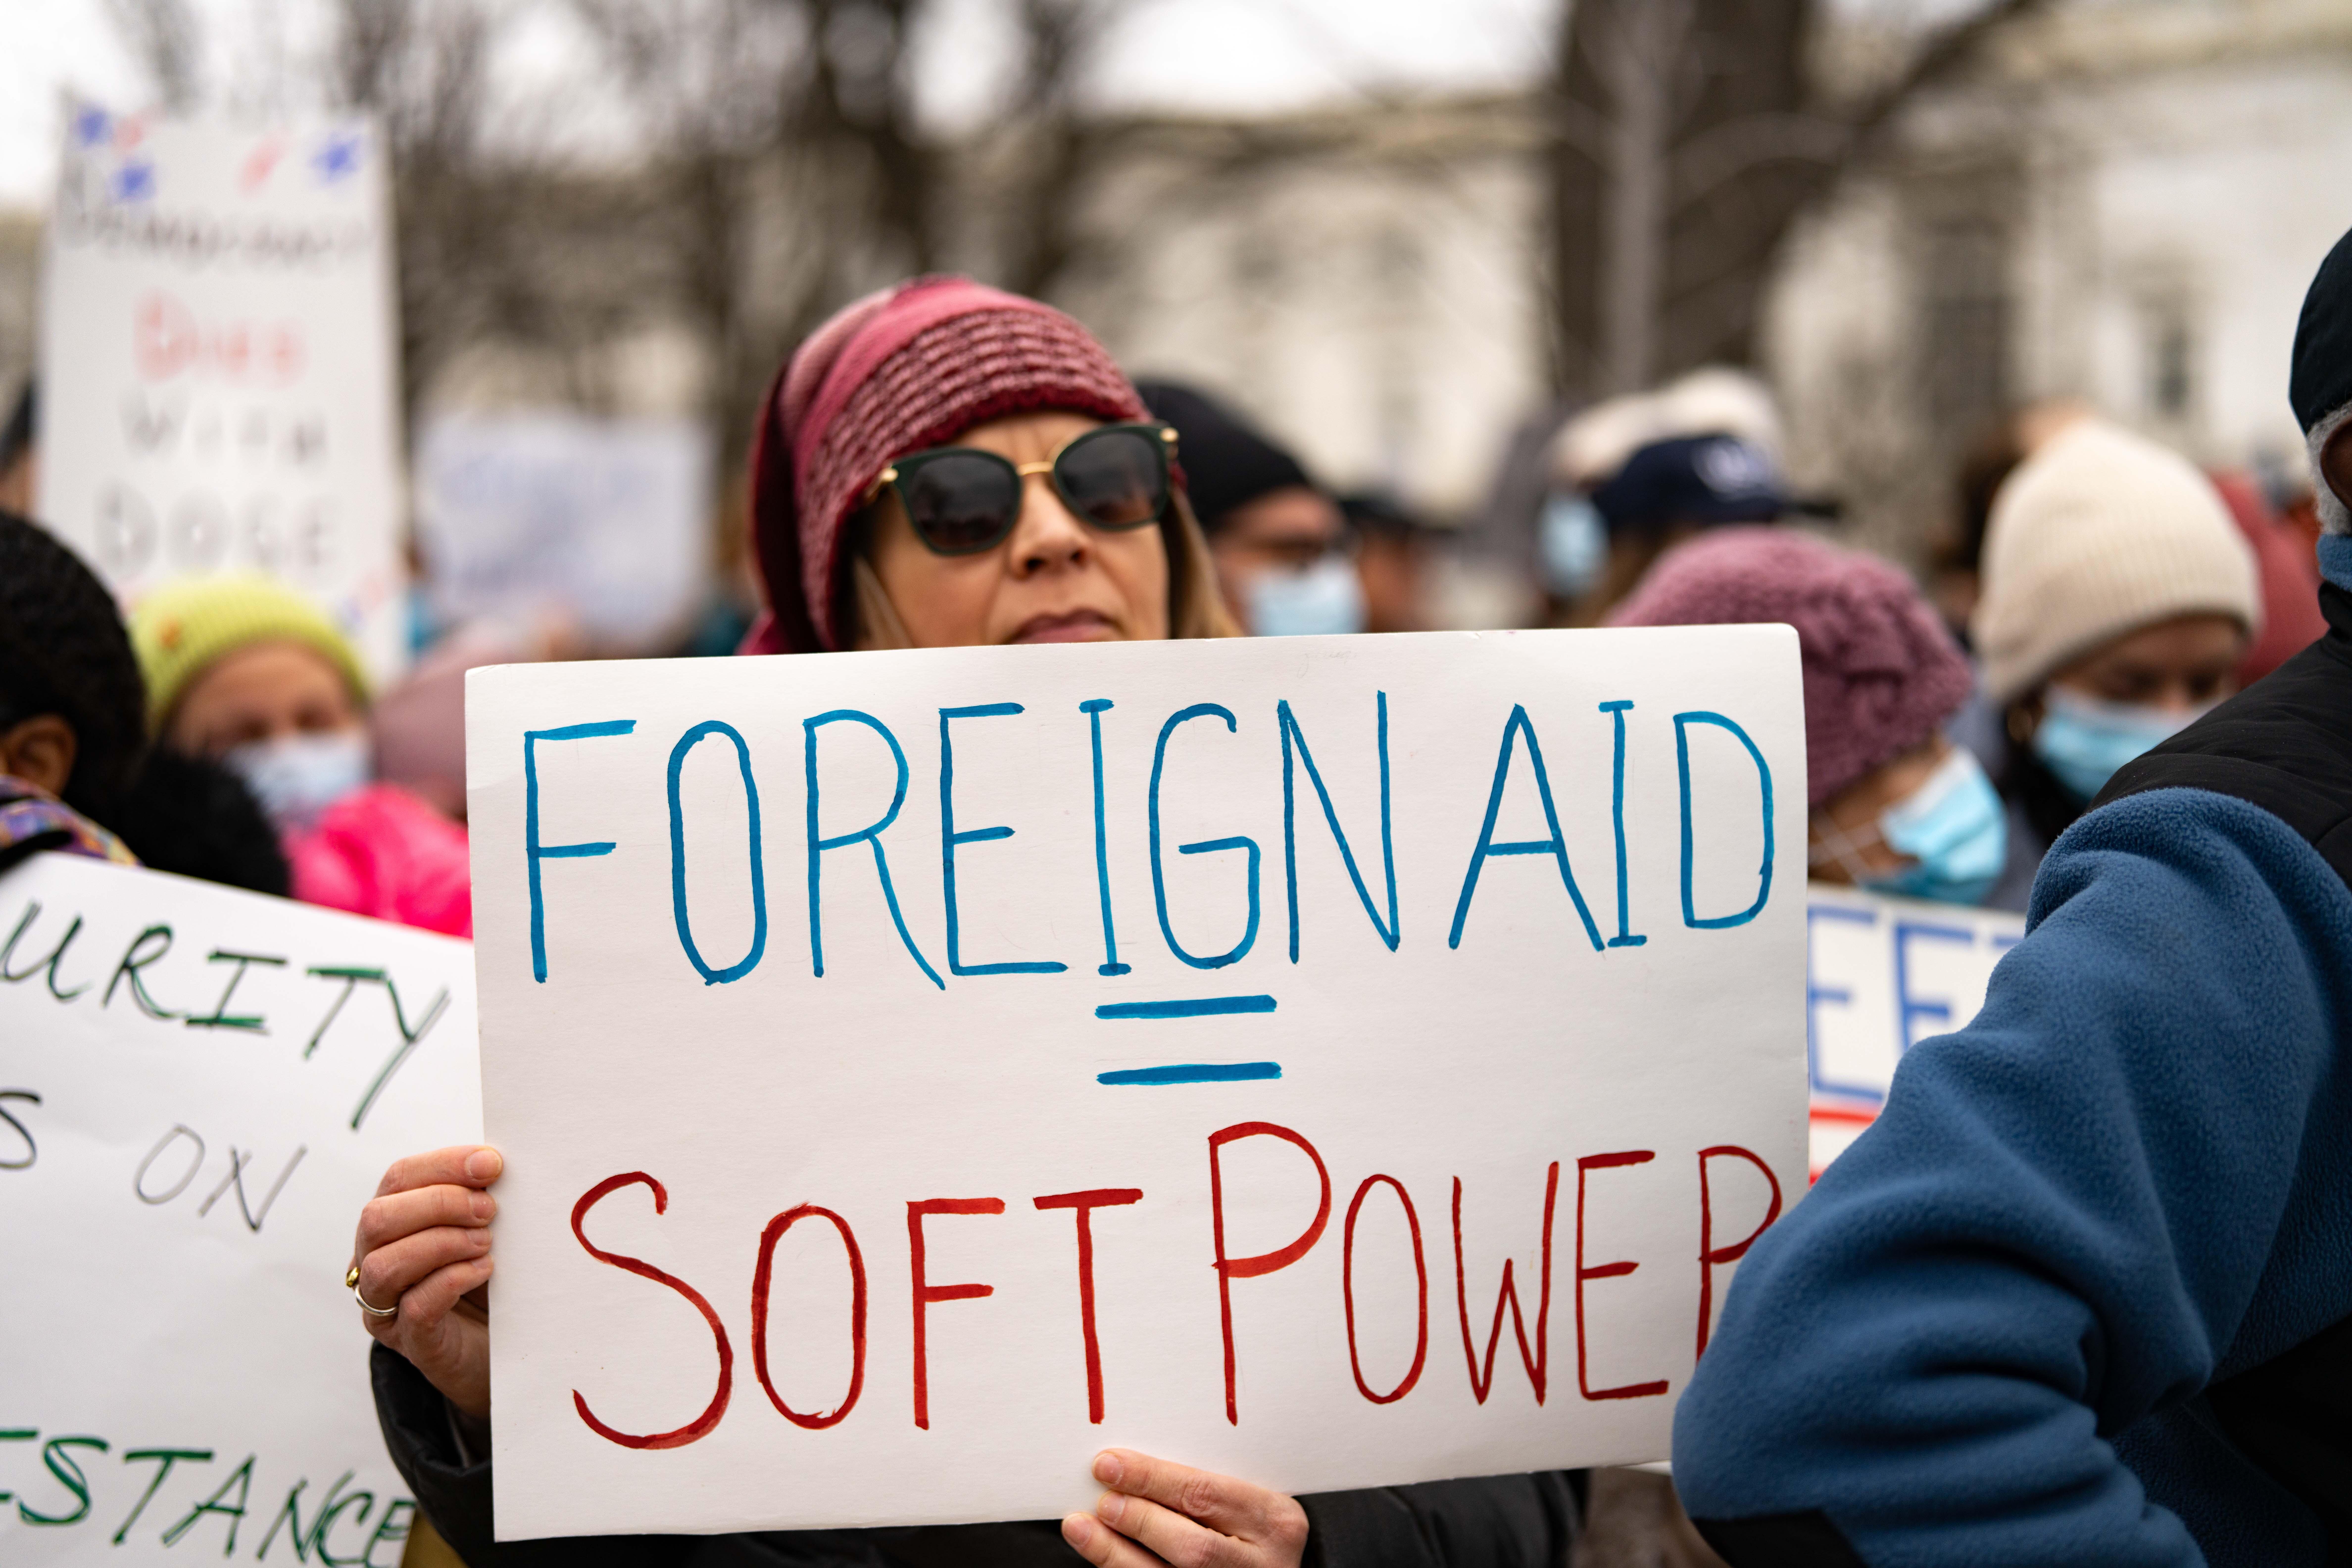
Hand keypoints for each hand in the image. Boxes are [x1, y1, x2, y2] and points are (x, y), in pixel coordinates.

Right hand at [350, 1145, 501, 1417]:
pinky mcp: (413, 1343)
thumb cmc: (489, 1278)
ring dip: (442, 1243)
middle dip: (438, 1203)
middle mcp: (375, 1263)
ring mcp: (387, 1307)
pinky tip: (484, 1270)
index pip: (398, 1178)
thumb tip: (493, 1160)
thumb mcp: (484, 1227)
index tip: (491, 1164)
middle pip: (377, 1218)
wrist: (502, 1346)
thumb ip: (479, 1195)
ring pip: (385, 1265)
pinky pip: (415, 1308)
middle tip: (489, 1209)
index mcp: (393, 1223)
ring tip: (486, 1242)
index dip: (443, 1164)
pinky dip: (452, 1281)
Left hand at [1062, 1449, 1307, 1567]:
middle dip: (1138, 1521)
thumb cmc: (1253, 1527)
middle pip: (1191, 1546)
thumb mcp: (1246, 1500)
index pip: (1205, 1495)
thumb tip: (1126, 1465)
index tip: (1109, 1464)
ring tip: (1080, 1527)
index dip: (1152, 1479)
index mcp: (1275, 1521)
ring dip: (1115, 1554)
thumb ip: (1200, 1486)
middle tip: (1102, 1500)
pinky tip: (1099, 1553)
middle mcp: (1261, 1565)